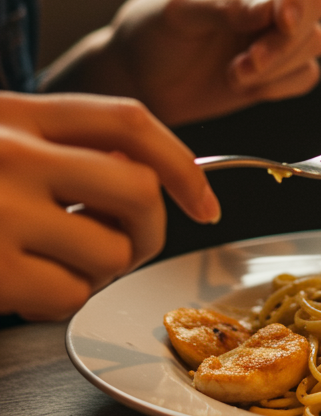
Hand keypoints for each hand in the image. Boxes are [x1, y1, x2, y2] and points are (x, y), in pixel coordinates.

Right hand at [0, 91, 219, 320]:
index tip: (204, 203)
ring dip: (98, 270)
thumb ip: (61, 146)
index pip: (127, 122)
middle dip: (148, 229)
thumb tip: (144, 177)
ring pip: (113, 251)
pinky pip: (70, 296)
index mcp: (20, 115)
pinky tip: (28, 287)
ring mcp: (6, 213)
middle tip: (122, 244)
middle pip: (139, 189)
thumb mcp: (0, 139)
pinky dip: (59, 300)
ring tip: (54, 263)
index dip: (181, 165)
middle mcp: (16, 154)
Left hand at [43, 0, 320, 126]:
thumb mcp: (177, 14)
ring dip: (279, 65)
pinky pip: (306, 74)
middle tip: (248, 63)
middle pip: (312, 3)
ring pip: (313, 40)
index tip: (282, 22)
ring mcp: (276, 28)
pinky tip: (244, 86)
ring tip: (233, 75)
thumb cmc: (150, 32)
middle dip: (285, 38)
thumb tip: (271, 10)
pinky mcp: (280, 65)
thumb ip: (224, 9)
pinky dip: (282, 85)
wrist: (141, 80)